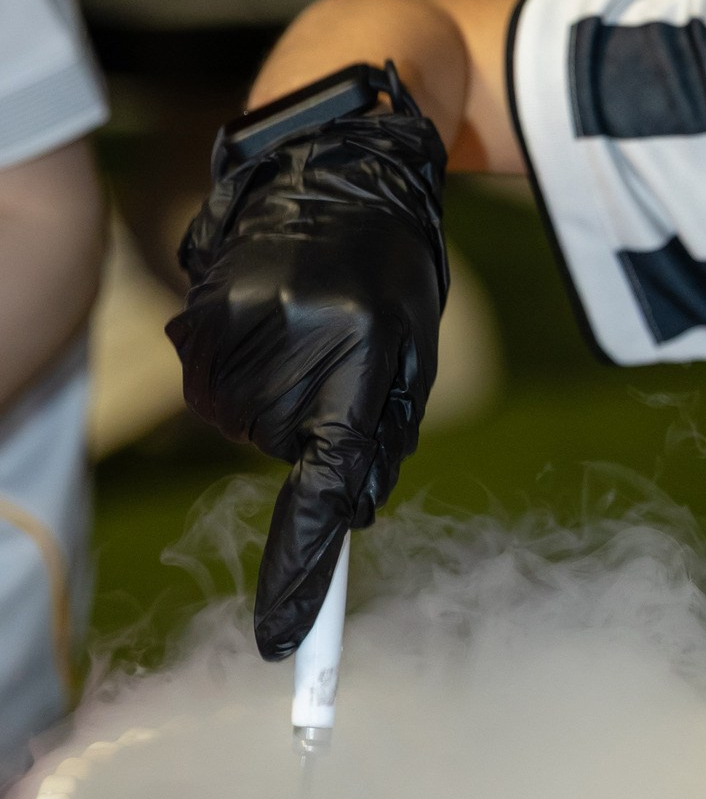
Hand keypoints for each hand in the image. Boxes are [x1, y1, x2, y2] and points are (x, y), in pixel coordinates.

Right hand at [169, 65, 447, 657]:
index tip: (280, 646)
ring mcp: (234, 328)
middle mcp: (295, 346)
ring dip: (276, 391)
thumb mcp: (416, 339)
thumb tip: (347, 513)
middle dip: (314, 423)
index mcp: (364, 356)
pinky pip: (214, 385)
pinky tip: (268, 309)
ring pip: (244, 425)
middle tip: (341, 348)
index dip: (302, 576)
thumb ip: (381, 431)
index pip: (328, 493)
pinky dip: (241, 365)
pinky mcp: (196, 311)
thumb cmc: (391, 254)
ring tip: (307, 318)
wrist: (334, 153)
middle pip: (286, 455)